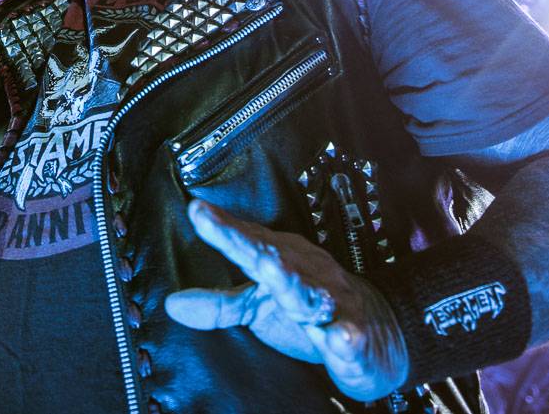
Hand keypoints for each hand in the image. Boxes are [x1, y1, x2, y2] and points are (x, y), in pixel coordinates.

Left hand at [164, 199, 408, 401]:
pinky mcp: (354, 339)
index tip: (196, 209)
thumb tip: (172, 304)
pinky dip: (345, 339)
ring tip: (273, 270)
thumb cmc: (308, 309)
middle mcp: (305, 277)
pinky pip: (349, 339)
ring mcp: (331, 306)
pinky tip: (339, 338)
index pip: (248, 243)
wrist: (376, 331)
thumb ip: (219, 304)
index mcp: (282, 262)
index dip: (222, 228)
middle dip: (253, 246)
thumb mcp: (259, 306)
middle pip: (276, 260)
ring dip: (292, 283)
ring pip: (311, 295)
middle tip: (224, 230)